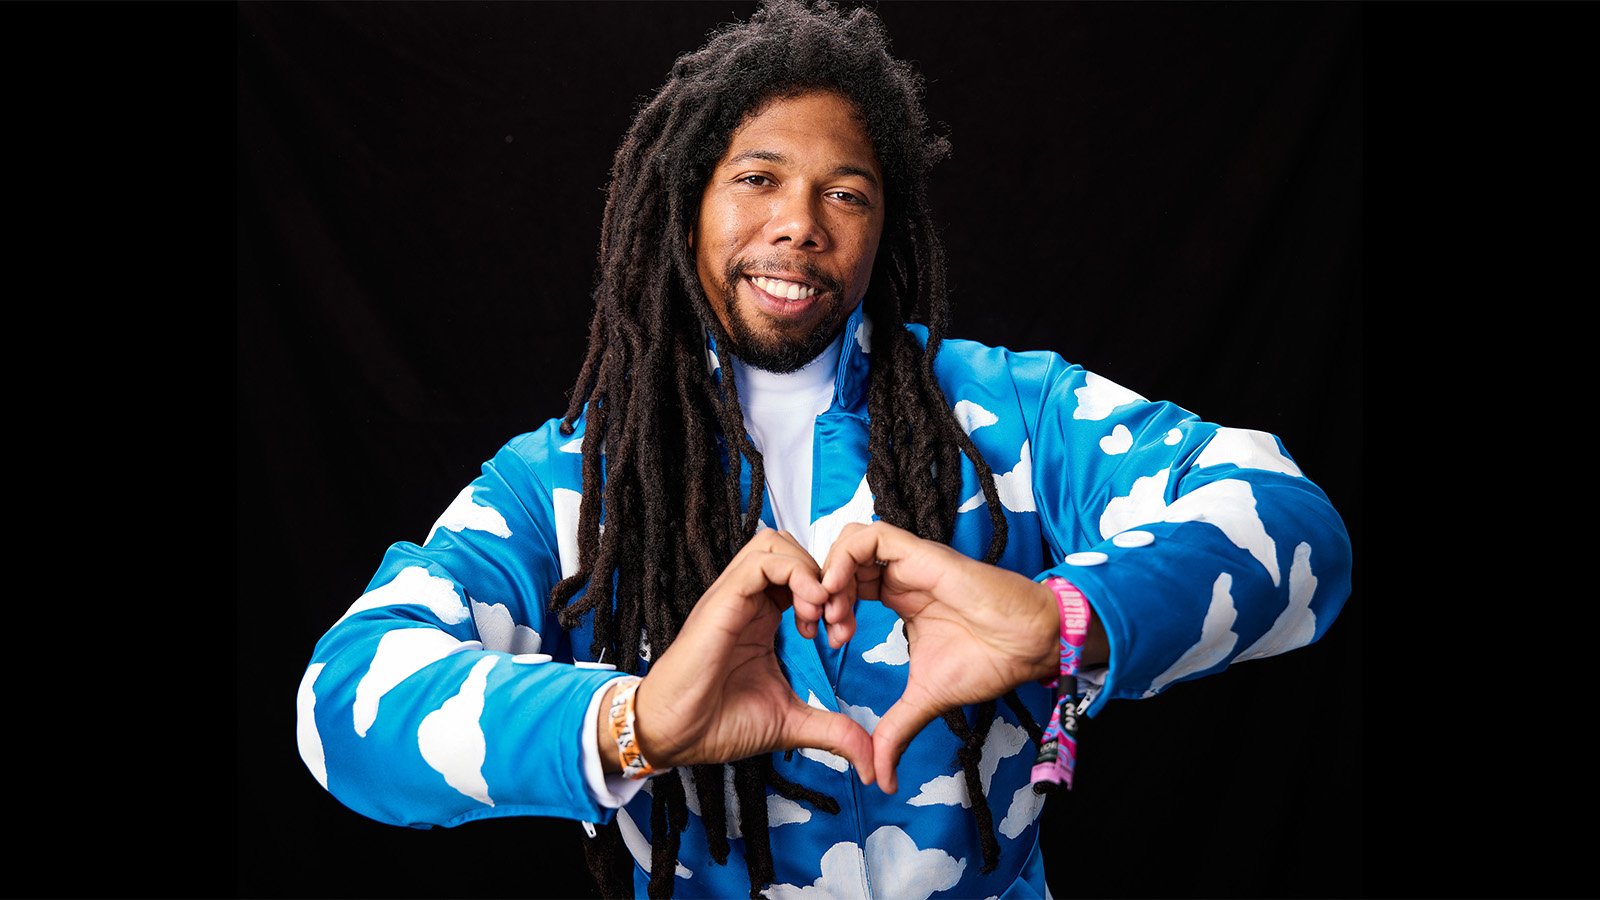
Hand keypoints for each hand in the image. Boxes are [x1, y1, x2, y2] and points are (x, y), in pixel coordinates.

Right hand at [623, 528, 875, 783]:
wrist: (674, 736)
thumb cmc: (718, 724)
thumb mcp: (790, 723)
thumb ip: (832, 731)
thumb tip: (870, 758)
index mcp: (761, 617)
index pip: (800, 575)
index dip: (831, 594)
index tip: (840, 636)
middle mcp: (747, 600)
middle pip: (790, 548)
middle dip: (824, 575)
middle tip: (835, 620)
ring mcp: (733, 596)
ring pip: (776, 544)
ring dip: (809, 571)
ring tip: (821, 614)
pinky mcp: (722, 600)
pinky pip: (762, 562)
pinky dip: (794, 575)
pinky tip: (808, 613)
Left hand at [814, 520, 1059, 793]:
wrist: (1027, 645)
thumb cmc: (987, 661)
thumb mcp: (925, 699)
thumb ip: (897, 731)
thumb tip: (883, 779)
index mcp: (897, 596)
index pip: (845, 586)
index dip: (825, 608)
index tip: (824, 643)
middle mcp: (899, 574)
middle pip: (839, 562)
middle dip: (818, 593)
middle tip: (818, 630)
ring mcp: (908, 561)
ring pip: (848, 542)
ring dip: (828, 574)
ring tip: (832, 616)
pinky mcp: (919, 552)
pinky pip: (869, 536)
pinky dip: (844, 559)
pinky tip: (840, 593)